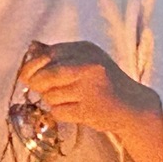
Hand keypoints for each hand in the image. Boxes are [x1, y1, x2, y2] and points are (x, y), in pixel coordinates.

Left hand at [16, 39, 158, 135]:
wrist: (132, 105)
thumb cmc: (103, 82)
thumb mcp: (84, 60)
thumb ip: (58, 55)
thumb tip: (31, 48)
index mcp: (85, 49)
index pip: (47, 55)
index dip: (32, 67)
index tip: (29, 76)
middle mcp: (89, 65)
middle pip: (44, 76)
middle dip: (38, 85)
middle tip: (45, 90)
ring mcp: (90, 88)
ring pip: (50, 96)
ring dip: (53, 101)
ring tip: (70, 99)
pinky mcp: (90, 109)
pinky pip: (58, 112)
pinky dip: (61, 113)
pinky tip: (75, 110)